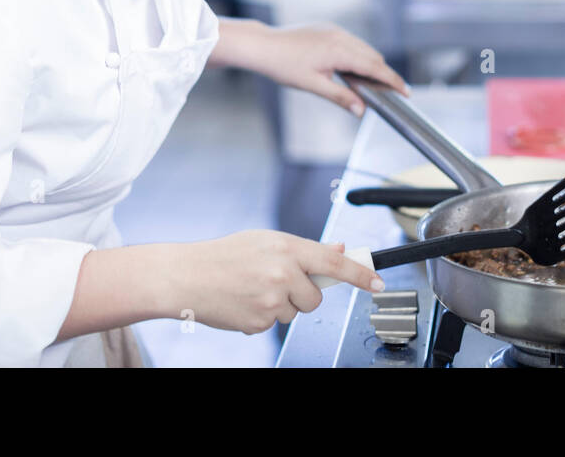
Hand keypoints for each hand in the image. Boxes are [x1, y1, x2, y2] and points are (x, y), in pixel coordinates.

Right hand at [170, 232, 384, 333]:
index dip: (360, 274)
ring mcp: (271, 300)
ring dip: (280, 305)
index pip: (334, 262)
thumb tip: (339, 249)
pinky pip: (274, 323)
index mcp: (286, 247)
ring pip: (295, 312)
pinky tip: (243, 302)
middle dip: (302, 293)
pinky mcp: (259, 322)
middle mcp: (282, 273)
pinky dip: (262, 316)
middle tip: (276, 282)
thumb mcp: (266, 241)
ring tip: (253, 290)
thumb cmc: (225, 255)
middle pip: (316, 296)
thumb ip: (303, 249)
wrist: (187, 277)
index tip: (378, 283)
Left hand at [254, 22, 408, 114]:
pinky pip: (351, 41)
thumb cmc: (284, 66)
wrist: (264, 45)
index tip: (405, 91)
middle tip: (393, 92)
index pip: (374, 67)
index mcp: (339, 50)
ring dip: (371, 63)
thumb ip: (340, 97)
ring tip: (375, 83)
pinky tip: (354, 68)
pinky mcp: (327, 28)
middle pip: (372, 56)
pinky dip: (358, 55)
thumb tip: (361, 110)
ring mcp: (333, 30)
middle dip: (385, 73)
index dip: (392, 80)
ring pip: (363, 47)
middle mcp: (340, 36)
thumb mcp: (313, 85)